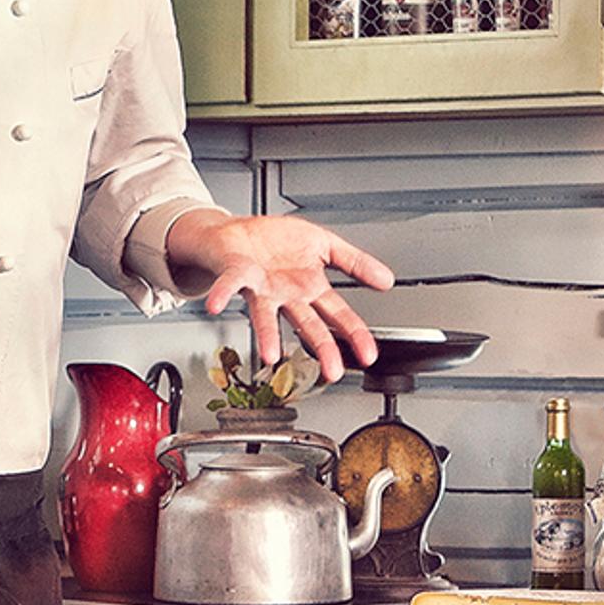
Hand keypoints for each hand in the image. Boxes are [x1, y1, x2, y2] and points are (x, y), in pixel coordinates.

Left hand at [166, 211, 392, 387]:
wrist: (238, 232)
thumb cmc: (276, 241)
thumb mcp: (325, 244)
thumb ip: (356, 263)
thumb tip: (387, 280)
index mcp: (309, 287)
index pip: (339, 314)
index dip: (355, 334)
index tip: (368, 356)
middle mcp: (286, 295)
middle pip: (308, 324)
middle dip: (322, 348)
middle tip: (332, 372)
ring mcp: (261, 288)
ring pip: (266, 315)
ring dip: (268, 335)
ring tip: (271, 356)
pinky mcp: (238, 274)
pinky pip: (229, 284)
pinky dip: (222, 294)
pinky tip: (215, 303)